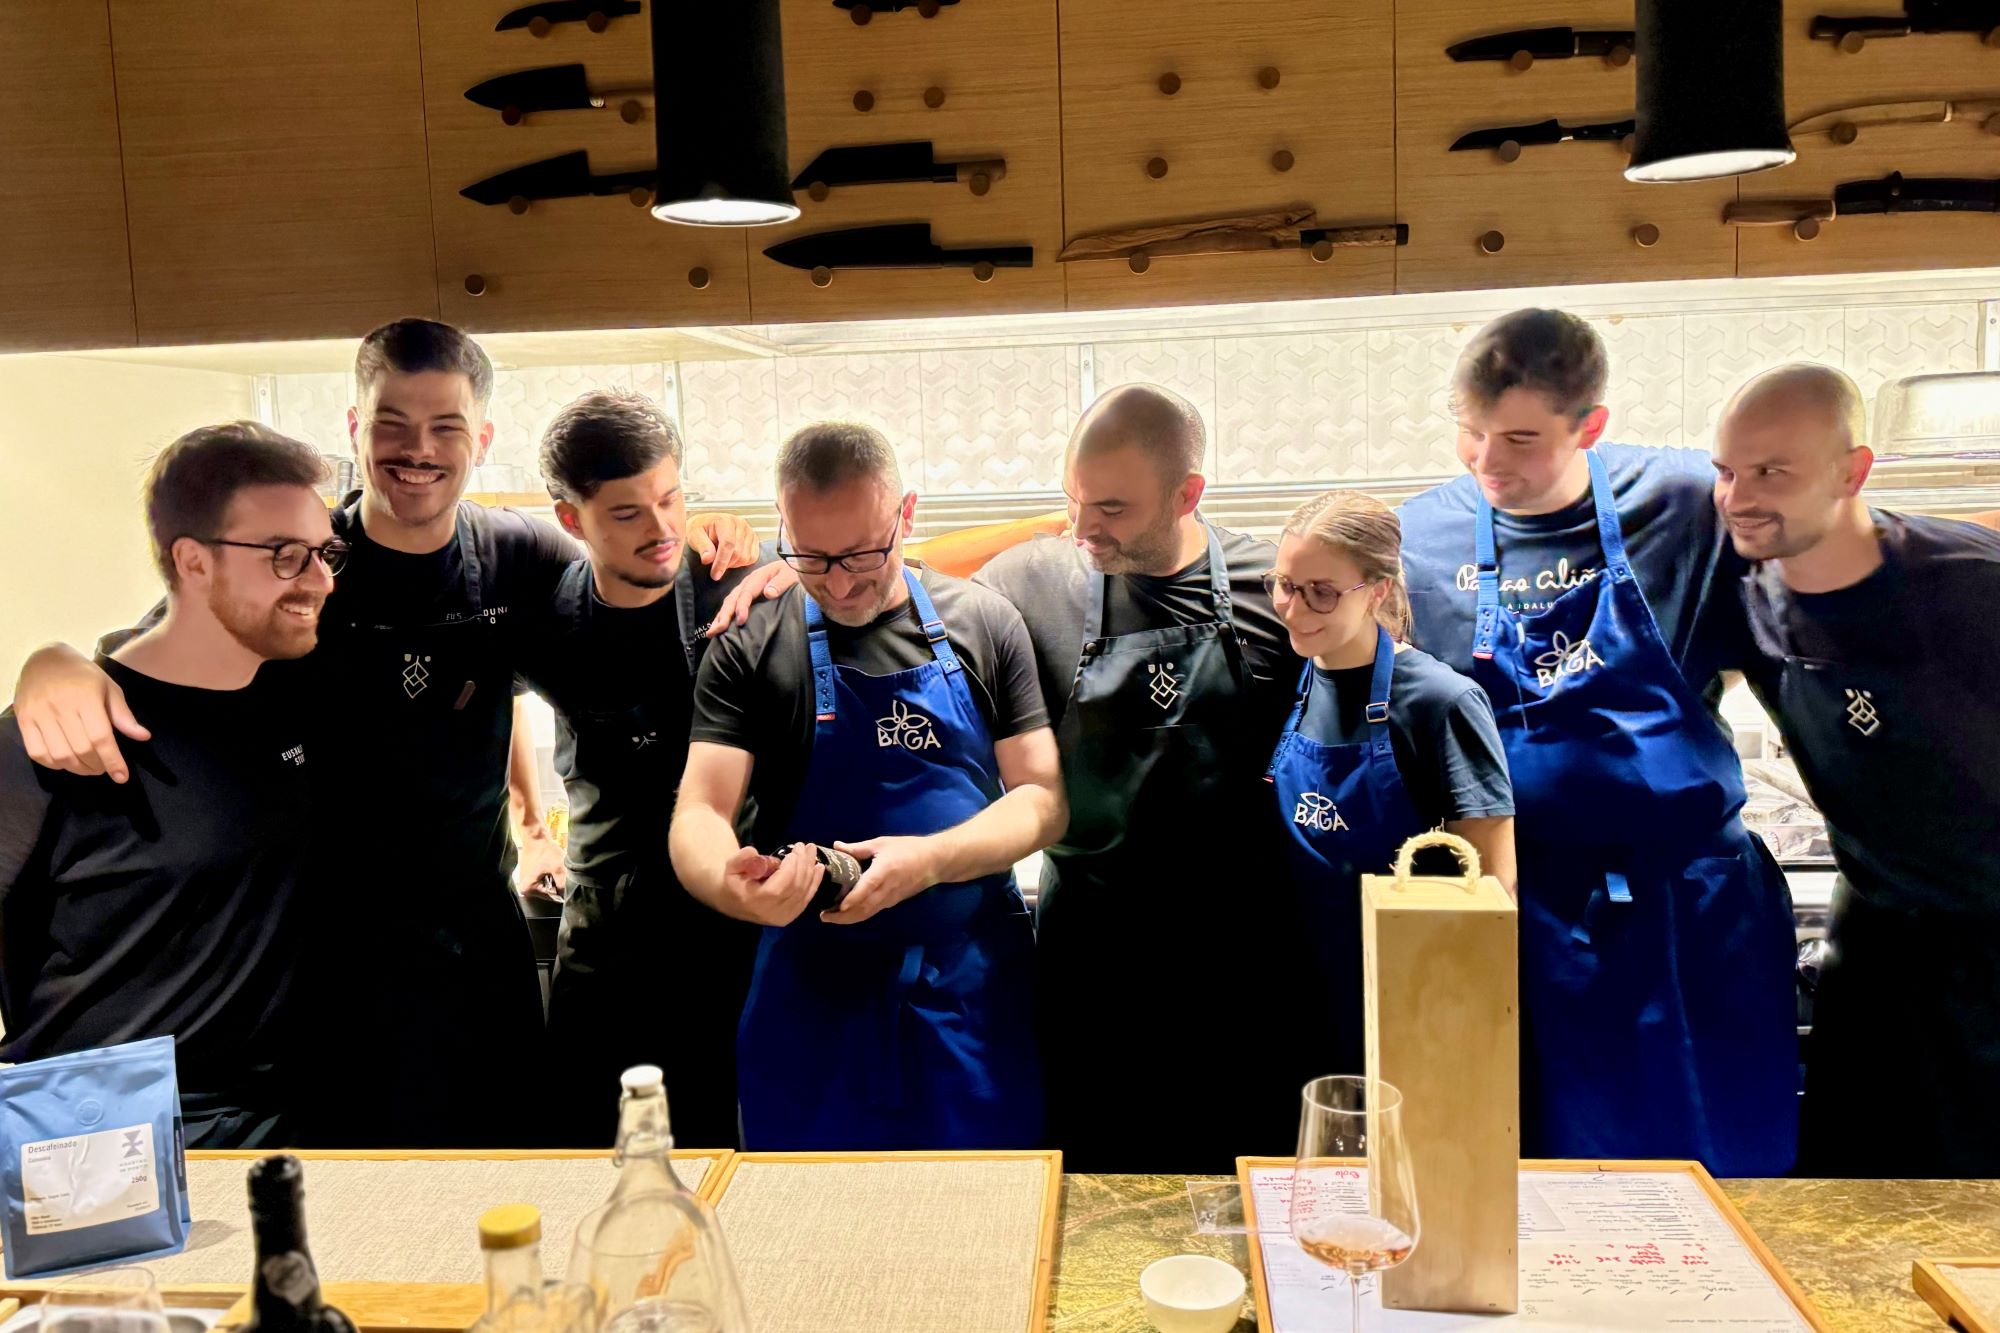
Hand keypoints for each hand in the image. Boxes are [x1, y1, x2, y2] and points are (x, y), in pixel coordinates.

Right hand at [14, 643, 149, 781]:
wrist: (44, 659)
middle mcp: (60, 706)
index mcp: (86, 697)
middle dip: (97, 766)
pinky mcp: (23, 720)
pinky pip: (37, 753)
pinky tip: (66, 762)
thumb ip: (123, 715)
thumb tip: (143, 737)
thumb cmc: (83, 675)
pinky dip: (53, 764)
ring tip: (89, 767)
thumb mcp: (109, 688)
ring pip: (59, 755)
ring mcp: (39, 714)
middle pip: (81, 749)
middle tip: (105, 768)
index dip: (113, 760)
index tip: (122, 777)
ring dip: (77, 769)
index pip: (101, 737)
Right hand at [514, 825, 566, 900]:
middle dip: (555, 883)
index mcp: (528, 889)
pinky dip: (547, 874)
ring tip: (553, 868)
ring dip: (552, 879)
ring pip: (545, 884)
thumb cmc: (546, 852)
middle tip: (558, 872)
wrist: (536, 836)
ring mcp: (525, 880)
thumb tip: (565, 894)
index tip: (563, 879)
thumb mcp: (558, 869)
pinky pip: (541, 879)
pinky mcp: (527, 874)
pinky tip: (549, 866)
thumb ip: (562, 884)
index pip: (550, 896)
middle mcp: (523, 888)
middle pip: (546, 891)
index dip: (560, 889)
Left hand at [686, 512, 759, 576]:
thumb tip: (708, 559)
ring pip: (747, 557)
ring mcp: (749, 531)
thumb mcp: (694, 536)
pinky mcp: (754, 539)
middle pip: (738, 553)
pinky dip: (742, 563)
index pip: (728, 544)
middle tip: (714, 567)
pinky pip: (753, 557)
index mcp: (725, 521)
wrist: (706, 524)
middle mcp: (740, 524)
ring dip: (734, 564)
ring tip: (722, 559)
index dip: (722, 561)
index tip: (715, 575)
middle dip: (726, 564)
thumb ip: (702, 546)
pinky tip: (731, 559)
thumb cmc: (700, 530)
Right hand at [705, 559, 798, 636]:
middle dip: (723, 615)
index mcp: (758, 577)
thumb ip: (781, 583)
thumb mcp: (791, 575)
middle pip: (732, 599)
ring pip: (729, 603)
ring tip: (711, 632)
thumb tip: (768, 593)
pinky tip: (719, 626)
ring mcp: (745, 588)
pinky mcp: (746, 595)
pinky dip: (725, 616)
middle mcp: (748, 582)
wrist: (795, 568)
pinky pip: (733, 605)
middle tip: (715, 631)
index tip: (740, 621)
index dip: (742, 607)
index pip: (746, 593)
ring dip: (720, 617)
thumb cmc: (793, 573)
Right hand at [721, 842, 821, 926]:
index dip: (791, 868)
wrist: (733, 902)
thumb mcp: (730, 867)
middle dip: (803, 864)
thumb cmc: (733, 882)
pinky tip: (819, 868)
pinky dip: (814, 882)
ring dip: (810, 870)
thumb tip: (753, 851)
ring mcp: (783, 917)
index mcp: (756, 902)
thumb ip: (740, 858)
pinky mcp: (790, 916)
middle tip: (805, 846)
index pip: (780, 887)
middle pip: (795, 888)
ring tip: (812, 851)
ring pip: (803, 893)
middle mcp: (771, 913)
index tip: (794, 851)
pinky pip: (806, 898)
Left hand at [823, 836, 939, 924]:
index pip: (866, 889)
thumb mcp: (881, 844)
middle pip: (864, 908)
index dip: (851, 900)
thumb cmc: (908, 848)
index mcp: (884, 872)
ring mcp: (890, 898)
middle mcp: (887, 889)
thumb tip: (836, 846)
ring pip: (868, 913)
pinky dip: (859, 915)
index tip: (836, 908)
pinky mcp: (893, 902)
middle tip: (823, 916)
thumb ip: (858, 848)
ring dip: (849, 919)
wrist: (934, 861)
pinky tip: (848, 914)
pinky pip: (873, 911)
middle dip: (843, 916)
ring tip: (831, 918)